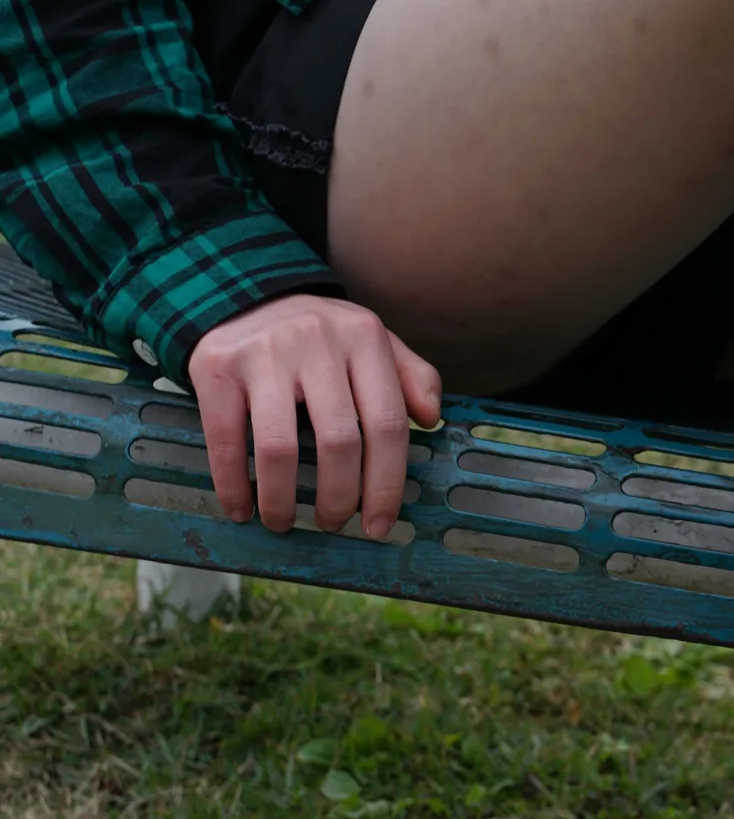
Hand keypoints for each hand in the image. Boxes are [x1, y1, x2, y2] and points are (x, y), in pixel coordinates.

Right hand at [186, 295, 442, 537]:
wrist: (246, 295)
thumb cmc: (321, 336)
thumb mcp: (372, 341)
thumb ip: (412, 376)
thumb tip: (431, 419)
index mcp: (363, 338)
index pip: (387, 424)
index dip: (386, 484)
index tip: (378, 523)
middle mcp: (316, 341)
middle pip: (338, 442)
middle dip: (338, 499)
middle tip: (333, 523)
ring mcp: (264, 353)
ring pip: (279, 447)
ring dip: (282, 500)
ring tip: (283, 522)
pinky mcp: (218, 366)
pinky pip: (226, 440)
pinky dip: (233, 484)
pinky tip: (240, 508)